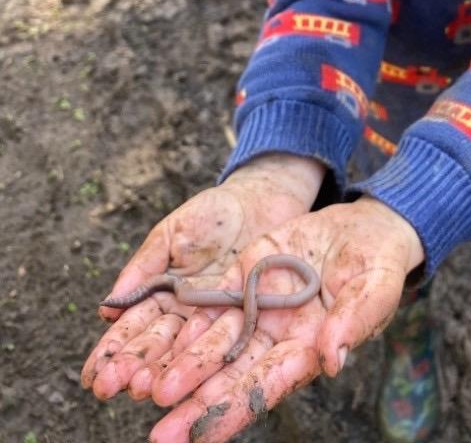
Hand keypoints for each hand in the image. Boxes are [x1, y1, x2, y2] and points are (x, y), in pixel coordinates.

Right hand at [81, 154, 324, 403]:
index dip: (113, 351)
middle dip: (132, 367)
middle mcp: (185, 313)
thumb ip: (144, 266)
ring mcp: (213, 317)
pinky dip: (204, 357)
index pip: (132, 328)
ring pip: (184, 349)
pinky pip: (222, 338)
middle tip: (111, 388)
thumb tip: (108, 304)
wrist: (259, 201)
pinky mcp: (243, 315)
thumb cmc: (211, 214)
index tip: (93, 375)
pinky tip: (188, 378)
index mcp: (161, 294)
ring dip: (162, 370)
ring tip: (142, 388)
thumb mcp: (172, 233)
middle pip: (155, 344)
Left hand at [128, 196, 424, 442]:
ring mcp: (259, 308)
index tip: (201, 438)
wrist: (366, 228)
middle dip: (196, 404)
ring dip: (182, 366)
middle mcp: (277, 337)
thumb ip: (355, 321)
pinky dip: (184, 322)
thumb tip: (333, 359)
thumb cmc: (380, 265)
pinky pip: (211, 302)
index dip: (234, 411)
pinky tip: (156, 339)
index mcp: (309, 349)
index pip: (267, 386)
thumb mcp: (377, 289)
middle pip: (231, 375)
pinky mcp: (246, 277)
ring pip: (214, 343)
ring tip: (146, 390)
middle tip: (161, 434)